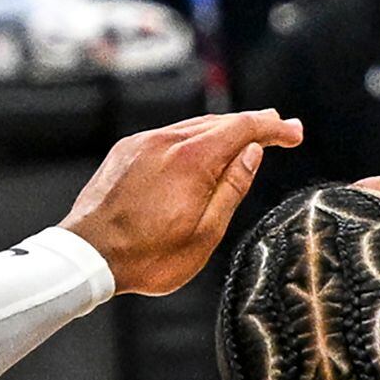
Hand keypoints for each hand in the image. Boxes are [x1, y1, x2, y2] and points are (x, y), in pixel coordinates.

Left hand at [60, 110, 301, 294]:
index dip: (275, 127)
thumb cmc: (145, 256)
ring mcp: (142, 143)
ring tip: (244, 142)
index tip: (295, 132)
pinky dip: (192, 139)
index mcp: (192, 160)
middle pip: (221, 121)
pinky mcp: (125, 151)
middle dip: (253, 125)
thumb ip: (233, 187)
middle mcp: (166, 141)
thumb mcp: (205, 233)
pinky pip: (168, 136)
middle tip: (280, 131)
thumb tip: (253, 152)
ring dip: (223, 132)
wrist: (84, 258)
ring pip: (193, 127)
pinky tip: (200, 154)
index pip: (244, 127)